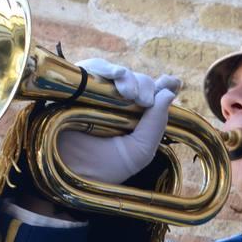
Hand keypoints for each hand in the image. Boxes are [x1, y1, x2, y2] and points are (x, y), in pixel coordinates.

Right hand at [56, 60, 180, 184]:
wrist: (69, 173)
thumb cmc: (105, 167)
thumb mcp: (140, 150)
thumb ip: (156, 124)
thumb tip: (169, 92)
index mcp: (134, 117)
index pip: (154, 93)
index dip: (165, 85)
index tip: (173, 82)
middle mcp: (116, 103)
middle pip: (137, 80)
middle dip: (145, 86)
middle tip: (144, 101)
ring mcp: (94, 93)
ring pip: (116, 72)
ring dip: (128, 77)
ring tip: (130, 93)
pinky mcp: (73, 87)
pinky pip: (91, 67)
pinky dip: (106, 68)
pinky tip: (117, 76)